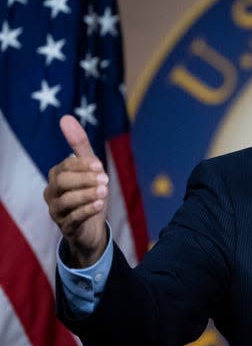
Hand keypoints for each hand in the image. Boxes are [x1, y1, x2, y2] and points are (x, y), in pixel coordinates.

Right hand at [44, 115, 108, 266]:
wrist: (91, 227)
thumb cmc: (88, 192)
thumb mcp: (89, 168)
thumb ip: (79, 145)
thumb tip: (66, 118)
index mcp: (57, 176)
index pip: (65, 166)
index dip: (82, 165)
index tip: (100, 166)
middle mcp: (52, 193)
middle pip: (62, 182)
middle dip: (84, 179)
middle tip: (105, 179)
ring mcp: (58, 211)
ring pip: (66, 201)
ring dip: (86, 194)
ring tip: (104, 191)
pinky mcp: (67, 227)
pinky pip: (73, 219)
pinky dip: (87, 210)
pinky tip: (100, 205)